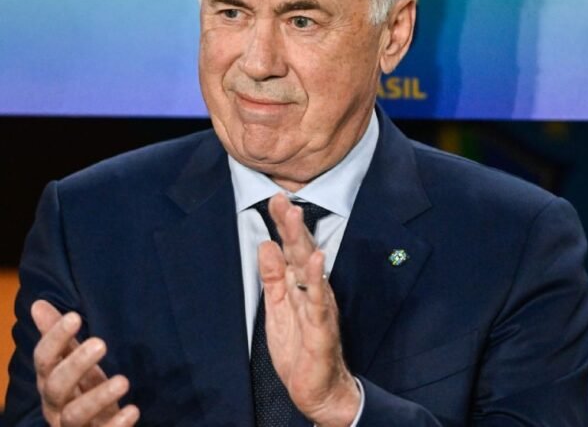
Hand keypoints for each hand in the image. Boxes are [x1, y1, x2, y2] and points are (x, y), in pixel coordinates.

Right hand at [31, 299, 139, 426]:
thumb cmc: (83, 393)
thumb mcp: (73, 364)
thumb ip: (59, 339)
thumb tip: (38, 304)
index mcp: (49, 382)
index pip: (44, 359)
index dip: (54, 338)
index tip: (74, 316)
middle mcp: (55, 406)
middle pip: (55, 387)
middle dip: (75, 364)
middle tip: (100, 343)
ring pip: (74, 415)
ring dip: (98, 397)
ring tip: (123, 381)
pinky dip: (116, 425)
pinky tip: (133, 410)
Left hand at [258, 193, 360, 426]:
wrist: (317, 389)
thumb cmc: (299, 349)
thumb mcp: (277, 309)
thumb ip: (273, 278)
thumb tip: (265, 245)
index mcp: (300, 286)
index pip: (291, 249)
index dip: (283, 225)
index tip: (274, 198)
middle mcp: (313, 290)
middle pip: (301, 251)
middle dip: (291, 224)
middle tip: (282, 198)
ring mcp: (319, 306)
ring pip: (310, 268)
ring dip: (302, 241)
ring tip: (295, 217)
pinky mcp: (322, 326)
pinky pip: (319, 299)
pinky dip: (317, 278)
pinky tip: (318, 259)